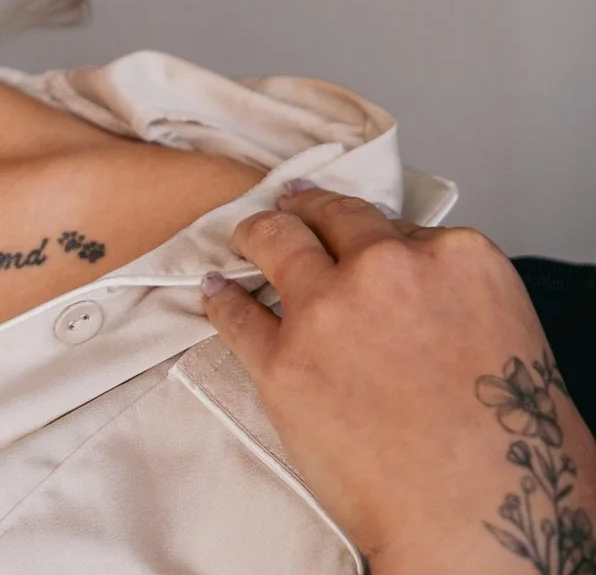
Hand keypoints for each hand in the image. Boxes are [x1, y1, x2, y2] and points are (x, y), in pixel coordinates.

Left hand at [204, 184, 594, 572]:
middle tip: (292, 211)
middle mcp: (388, 271)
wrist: (479, 519)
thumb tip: (428, 301)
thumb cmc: (514, 451)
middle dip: (309, 212)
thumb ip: (457, 301)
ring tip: (248, 237)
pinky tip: (217, 293)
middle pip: (331, 218)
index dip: (375, 238)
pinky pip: (235, 312)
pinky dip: (222, 300)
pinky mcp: (282, 360)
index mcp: (459, 261)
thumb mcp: (510, 339)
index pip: (397, 226)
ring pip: (272, 242)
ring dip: (256, 235)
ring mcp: (327, 311)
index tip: (358, 239)